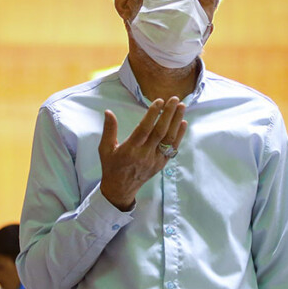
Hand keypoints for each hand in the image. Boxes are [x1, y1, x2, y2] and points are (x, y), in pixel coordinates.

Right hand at [99, 96, 187, 210]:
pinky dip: (179, 135)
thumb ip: (109, 130)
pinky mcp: (161, 164)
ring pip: (169, 139)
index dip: (152, 115)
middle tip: (175, 99)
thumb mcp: (105, 149)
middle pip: (160, 132)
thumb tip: (108, 112)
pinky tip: (183, 123)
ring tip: (182, 107)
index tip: (159, 101)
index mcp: (130, 150)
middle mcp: (144, 155)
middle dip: (168, 114)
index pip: (144, 129)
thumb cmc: (112, 166)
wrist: (120, 189)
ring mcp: (155, 160)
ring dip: (176, 122)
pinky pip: (172, 148)